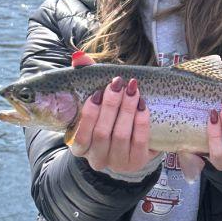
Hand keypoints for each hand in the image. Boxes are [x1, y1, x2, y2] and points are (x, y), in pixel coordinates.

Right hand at [67, 51, 161, 174]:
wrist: (132, 143)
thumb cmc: (109, 119)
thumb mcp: (96, 102)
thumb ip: (86, 80)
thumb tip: (79, 57)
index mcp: (81, 148)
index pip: (81, 136)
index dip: (89, 114)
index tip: (98, 92)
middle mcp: (97, 159)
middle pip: (102, 133)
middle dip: (111, 106)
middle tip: (118, 83)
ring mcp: (118, 163)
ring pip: (121, 136)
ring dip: (127, 110)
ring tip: (132, 90)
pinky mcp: (137, 162)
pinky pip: (139, 141)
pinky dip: (141, 121)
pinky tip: (142, 105)